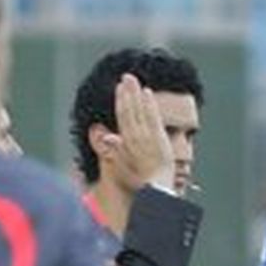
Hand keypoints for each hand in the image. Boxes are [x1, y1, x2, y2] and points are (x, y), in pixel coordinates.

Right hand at [98, 73, 172, 194]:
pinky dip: (149, 104)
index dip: (120, 101)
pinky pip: (153, 117)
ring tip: (134, 79)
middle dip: (127, 92)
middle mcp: (135, 137)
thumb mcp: (124, 165)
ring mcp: (147, 137)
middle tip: (126, 76)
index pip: (122, 117)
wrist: (156, 189)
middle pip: (129, 110)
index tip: (119, 87)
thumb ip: (116, 149)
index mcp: (126, 142)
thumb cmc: (140, 179)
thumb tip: (107, 136)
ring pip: (139, 110)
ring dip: (136, 93)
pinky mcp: (159, 138)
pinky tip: (147, 92)